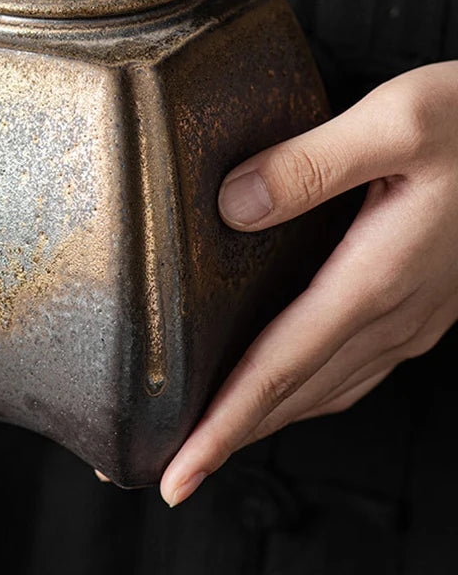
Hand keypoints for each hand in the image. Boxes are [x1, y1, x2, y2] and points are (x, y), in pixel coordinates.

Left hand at [159, 61, 457, 506]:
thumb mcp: (395, 124)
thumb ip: (309, 165)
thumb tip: (233, 206)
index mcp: (375, 279)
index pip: (280, 369)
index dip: (223, 424)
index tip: (180, 473)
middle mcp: (393, 313)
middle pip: (295, 394)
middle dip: (230, 436)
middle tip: (178, 472)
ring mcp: (412, 315)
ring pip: (325, 389)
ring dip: (266, 418)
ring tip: (218, 436)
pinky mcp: (419, 301)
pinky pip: (352, 368)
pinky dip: (307, 391)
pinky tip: (290, 387)